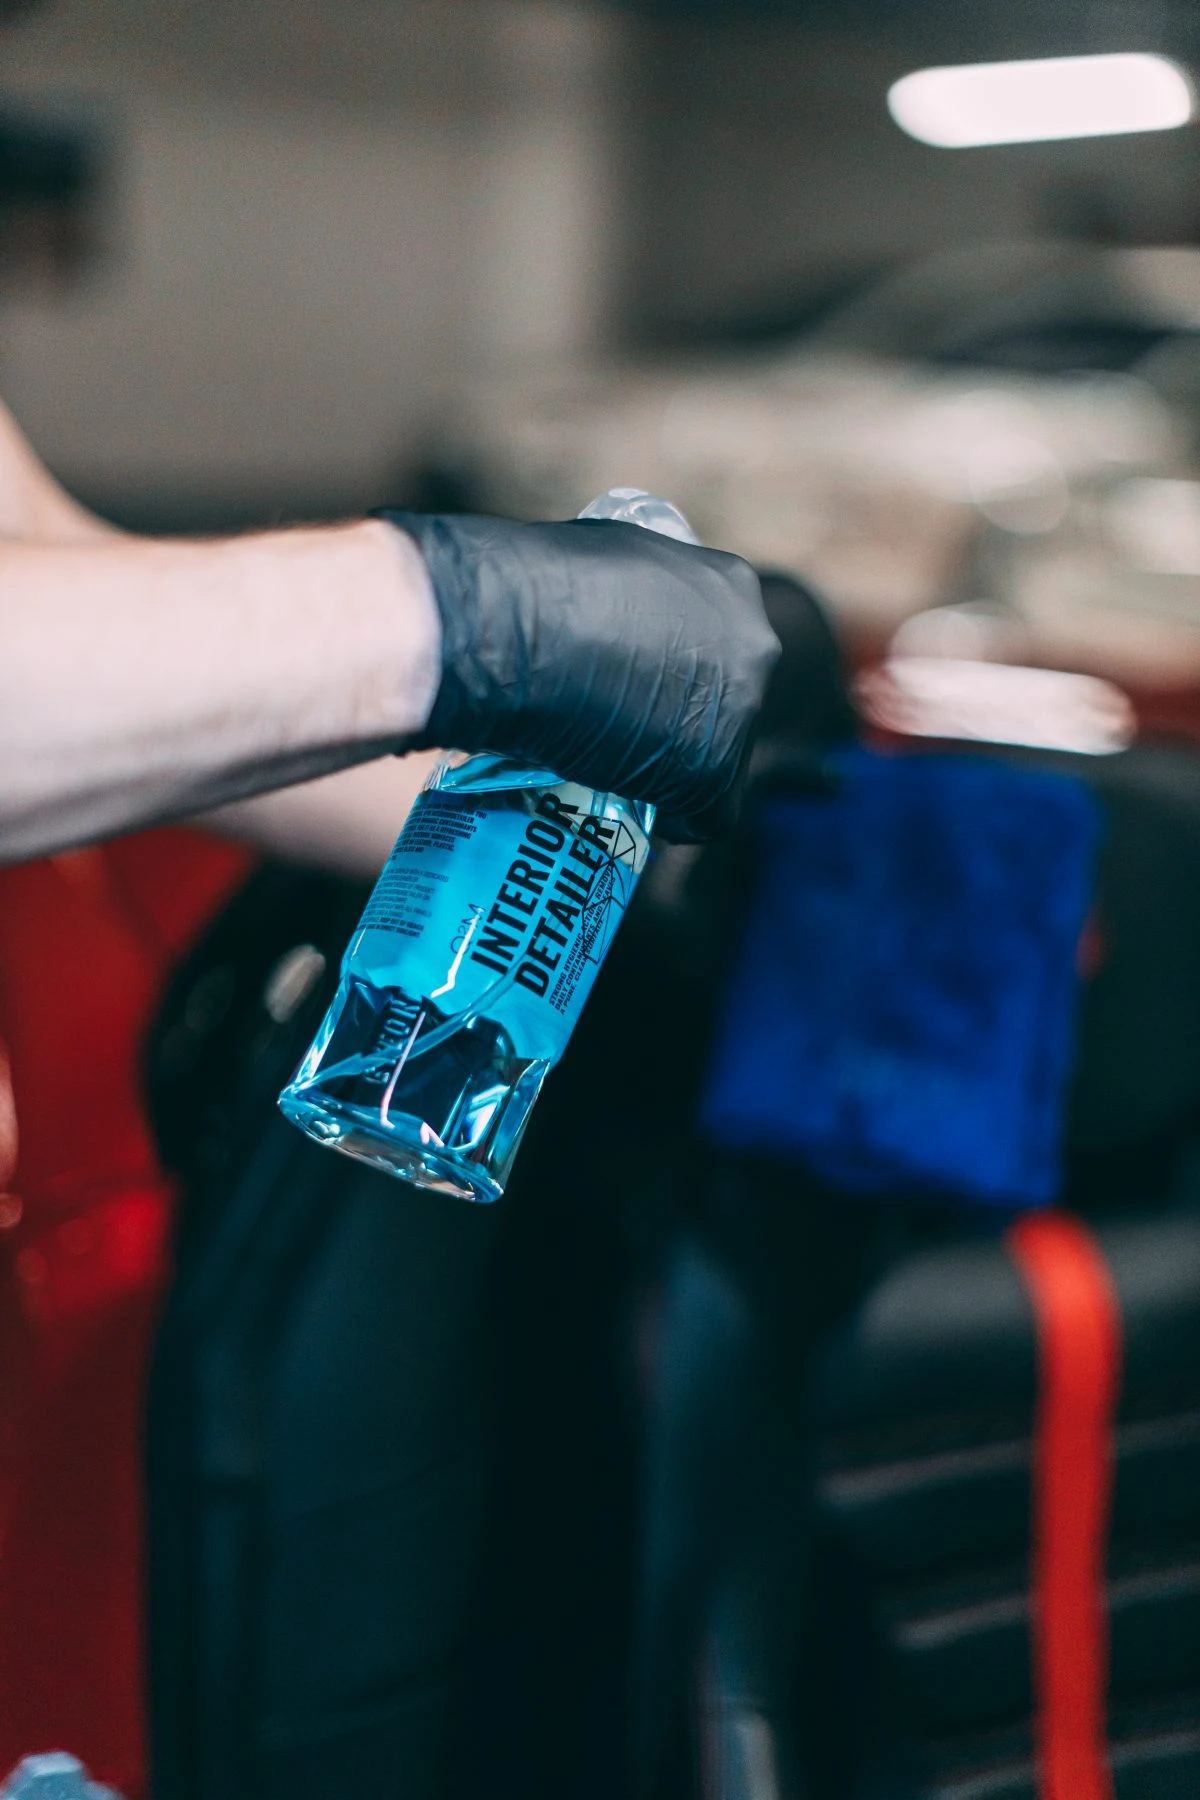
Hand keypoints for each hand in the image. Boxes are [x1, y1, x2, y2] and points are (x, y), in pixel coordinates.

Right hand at [381, 512, 779, 840]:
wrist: (512, 636)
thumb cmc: (534, 590)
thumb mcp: (602, 562)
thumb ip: (629, 594)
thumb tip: (602, 618)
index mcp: (726, 582)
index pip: (718, 641)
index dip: (676, 671)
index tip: (639, 688)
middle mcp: (751, 640)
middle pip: (729, 700)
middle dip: (684, 719)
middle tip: (630, 735)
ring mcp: (739, 709)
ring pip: (719, 757)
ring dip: (674, 769)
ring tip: (621, 778)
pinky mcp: (713, 771)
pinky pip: (706, 815)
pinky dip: (672, 821)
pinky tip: (634, 815)